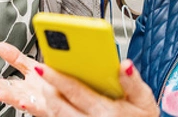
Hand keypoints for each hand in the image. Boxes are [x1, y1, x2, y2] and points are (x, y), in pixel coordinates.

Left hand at [0, 42, 159, 116]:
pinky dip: (45, 110)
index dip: (57, 78)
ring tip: (34, 84)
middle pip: (58, 105)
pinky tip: (41, 98)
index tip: (42, 66)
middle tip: (33, 70)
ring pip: (54, 115)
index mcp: (106, 112)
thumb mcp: (144, 100)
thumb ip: (133, 82)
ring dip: (41, 100)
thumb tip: (124, 65)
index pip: (76, 93)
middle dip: (43, 87)